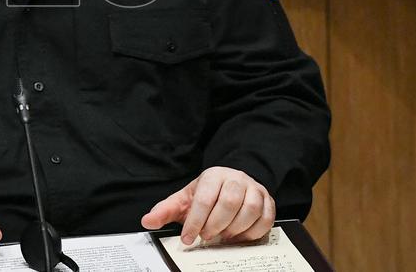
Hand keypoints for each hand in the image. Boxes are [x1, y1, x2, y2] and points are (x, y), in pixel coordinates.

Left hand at [140, 167, 274, 244]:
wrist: (230, 184)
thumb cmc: (206, 194)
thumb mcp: (184, 199)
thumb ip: (165, 210)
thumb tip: (147, 221)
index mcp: (213, 175)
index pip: (205, 198)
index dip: (195, 221)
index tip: (188, 238)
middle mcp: (236, 178)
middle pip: (230, 203)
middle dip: (216, 225)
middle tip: (206, 237)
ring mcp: (255, 189)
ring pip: (250, 209)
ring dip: (235, 229)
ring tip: (223, 237)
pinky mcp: (268, 201)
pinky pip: (266, 218)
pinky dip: (253, 232)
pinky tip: (239, 237)